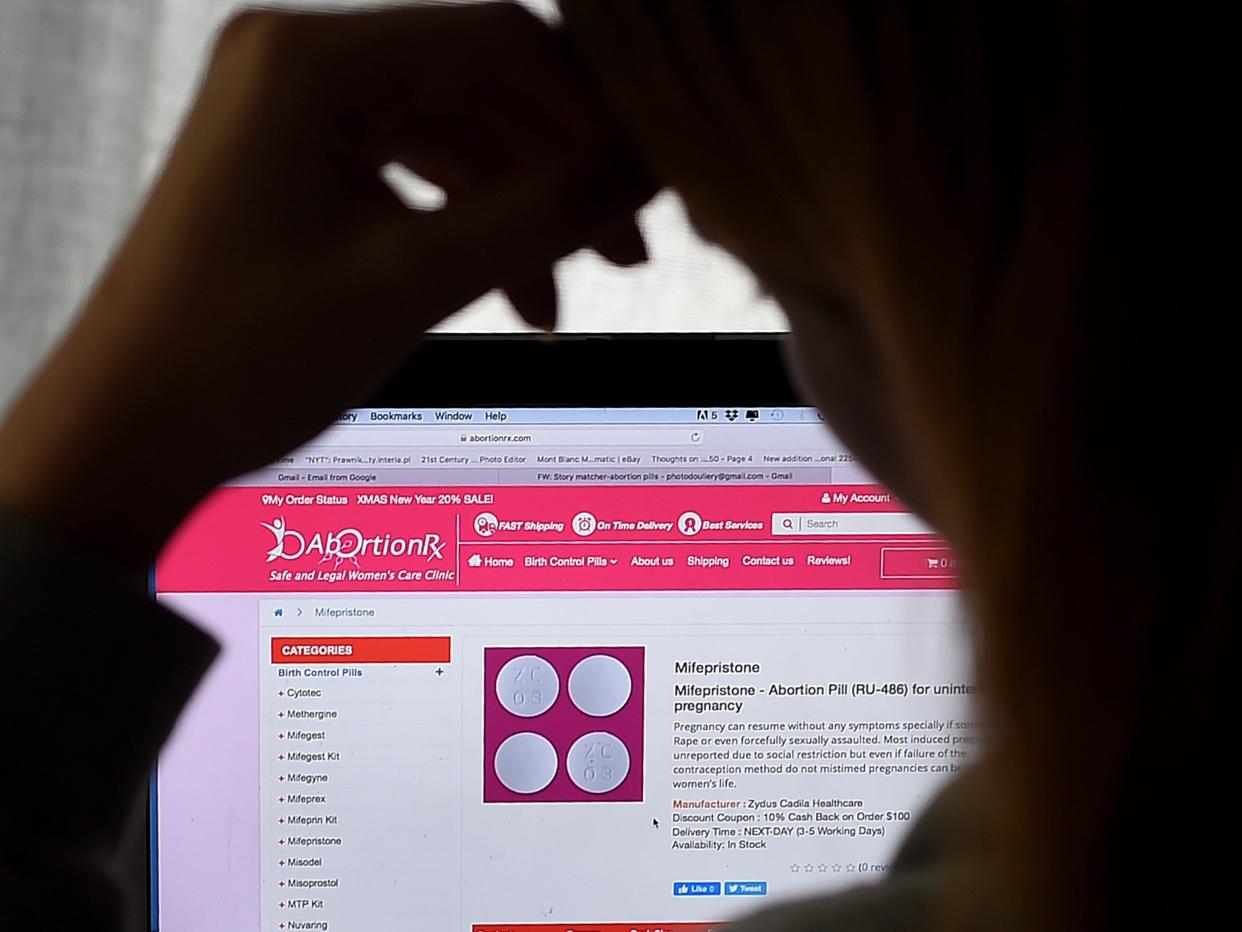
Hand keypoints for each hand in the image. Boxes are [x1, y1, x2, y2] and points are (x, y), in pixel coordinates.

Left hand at [0, 3, 654, 572]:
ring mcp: (293, 115)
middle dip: (559, 169)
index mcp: (311, 62)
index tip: (649, 170)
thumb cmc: (239, 356)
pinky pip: (410, 176)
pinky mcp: (296, 166)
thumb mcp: (415, 281)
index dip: (590, 105)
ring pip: (452, 139)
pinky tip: (506, 290)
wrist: (129, 436)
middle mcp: (298, 66)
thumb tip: (645, 169)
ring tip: (563, 292)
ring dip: (517, 210)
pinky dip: (465, 227)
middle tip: (626, 246)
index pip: (498, 39)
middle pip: (480, 89)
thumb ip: (543, 214)